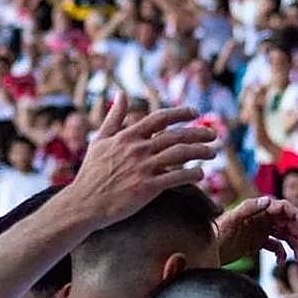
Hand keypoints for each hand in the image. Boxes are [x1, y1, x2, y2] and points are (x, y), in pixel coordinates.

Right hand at [64, 94, 215, 227]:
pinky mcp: (146, 188)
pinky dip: (192, 174)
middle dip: (198, 132)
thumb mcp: (99, 140)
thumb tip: (121, 94)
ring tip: (213, 152)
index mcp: (127, 136)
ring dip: (200, 151)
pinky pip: (176, 178)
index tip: (195, 112)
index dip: (180, 113)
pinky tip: (201, 174)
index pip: (160, 118)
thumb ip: (114, 117)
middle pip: (176, 135)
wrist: (83, 203)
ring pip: (180, 154)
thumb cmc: (90, 174)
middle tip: (214, 134)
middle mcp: (137, 149)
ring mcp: (142, 168)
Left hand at [216, 196, 297, 264]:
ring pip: (285, 236)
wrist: (205, 248)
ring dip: (295, 246)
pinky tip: (281, 262)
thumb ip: (249, 208)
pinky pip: (276, 246)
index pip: (284, 209)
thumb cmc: (218, 231)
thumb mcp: (232, 218)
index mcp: (260, 209)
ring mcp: (261, 230)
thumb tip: (268, 201)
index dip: (297, 216)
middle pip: (289, 224)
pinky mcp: (257, 242)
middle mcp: (263, 218)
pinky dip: (281, 254)